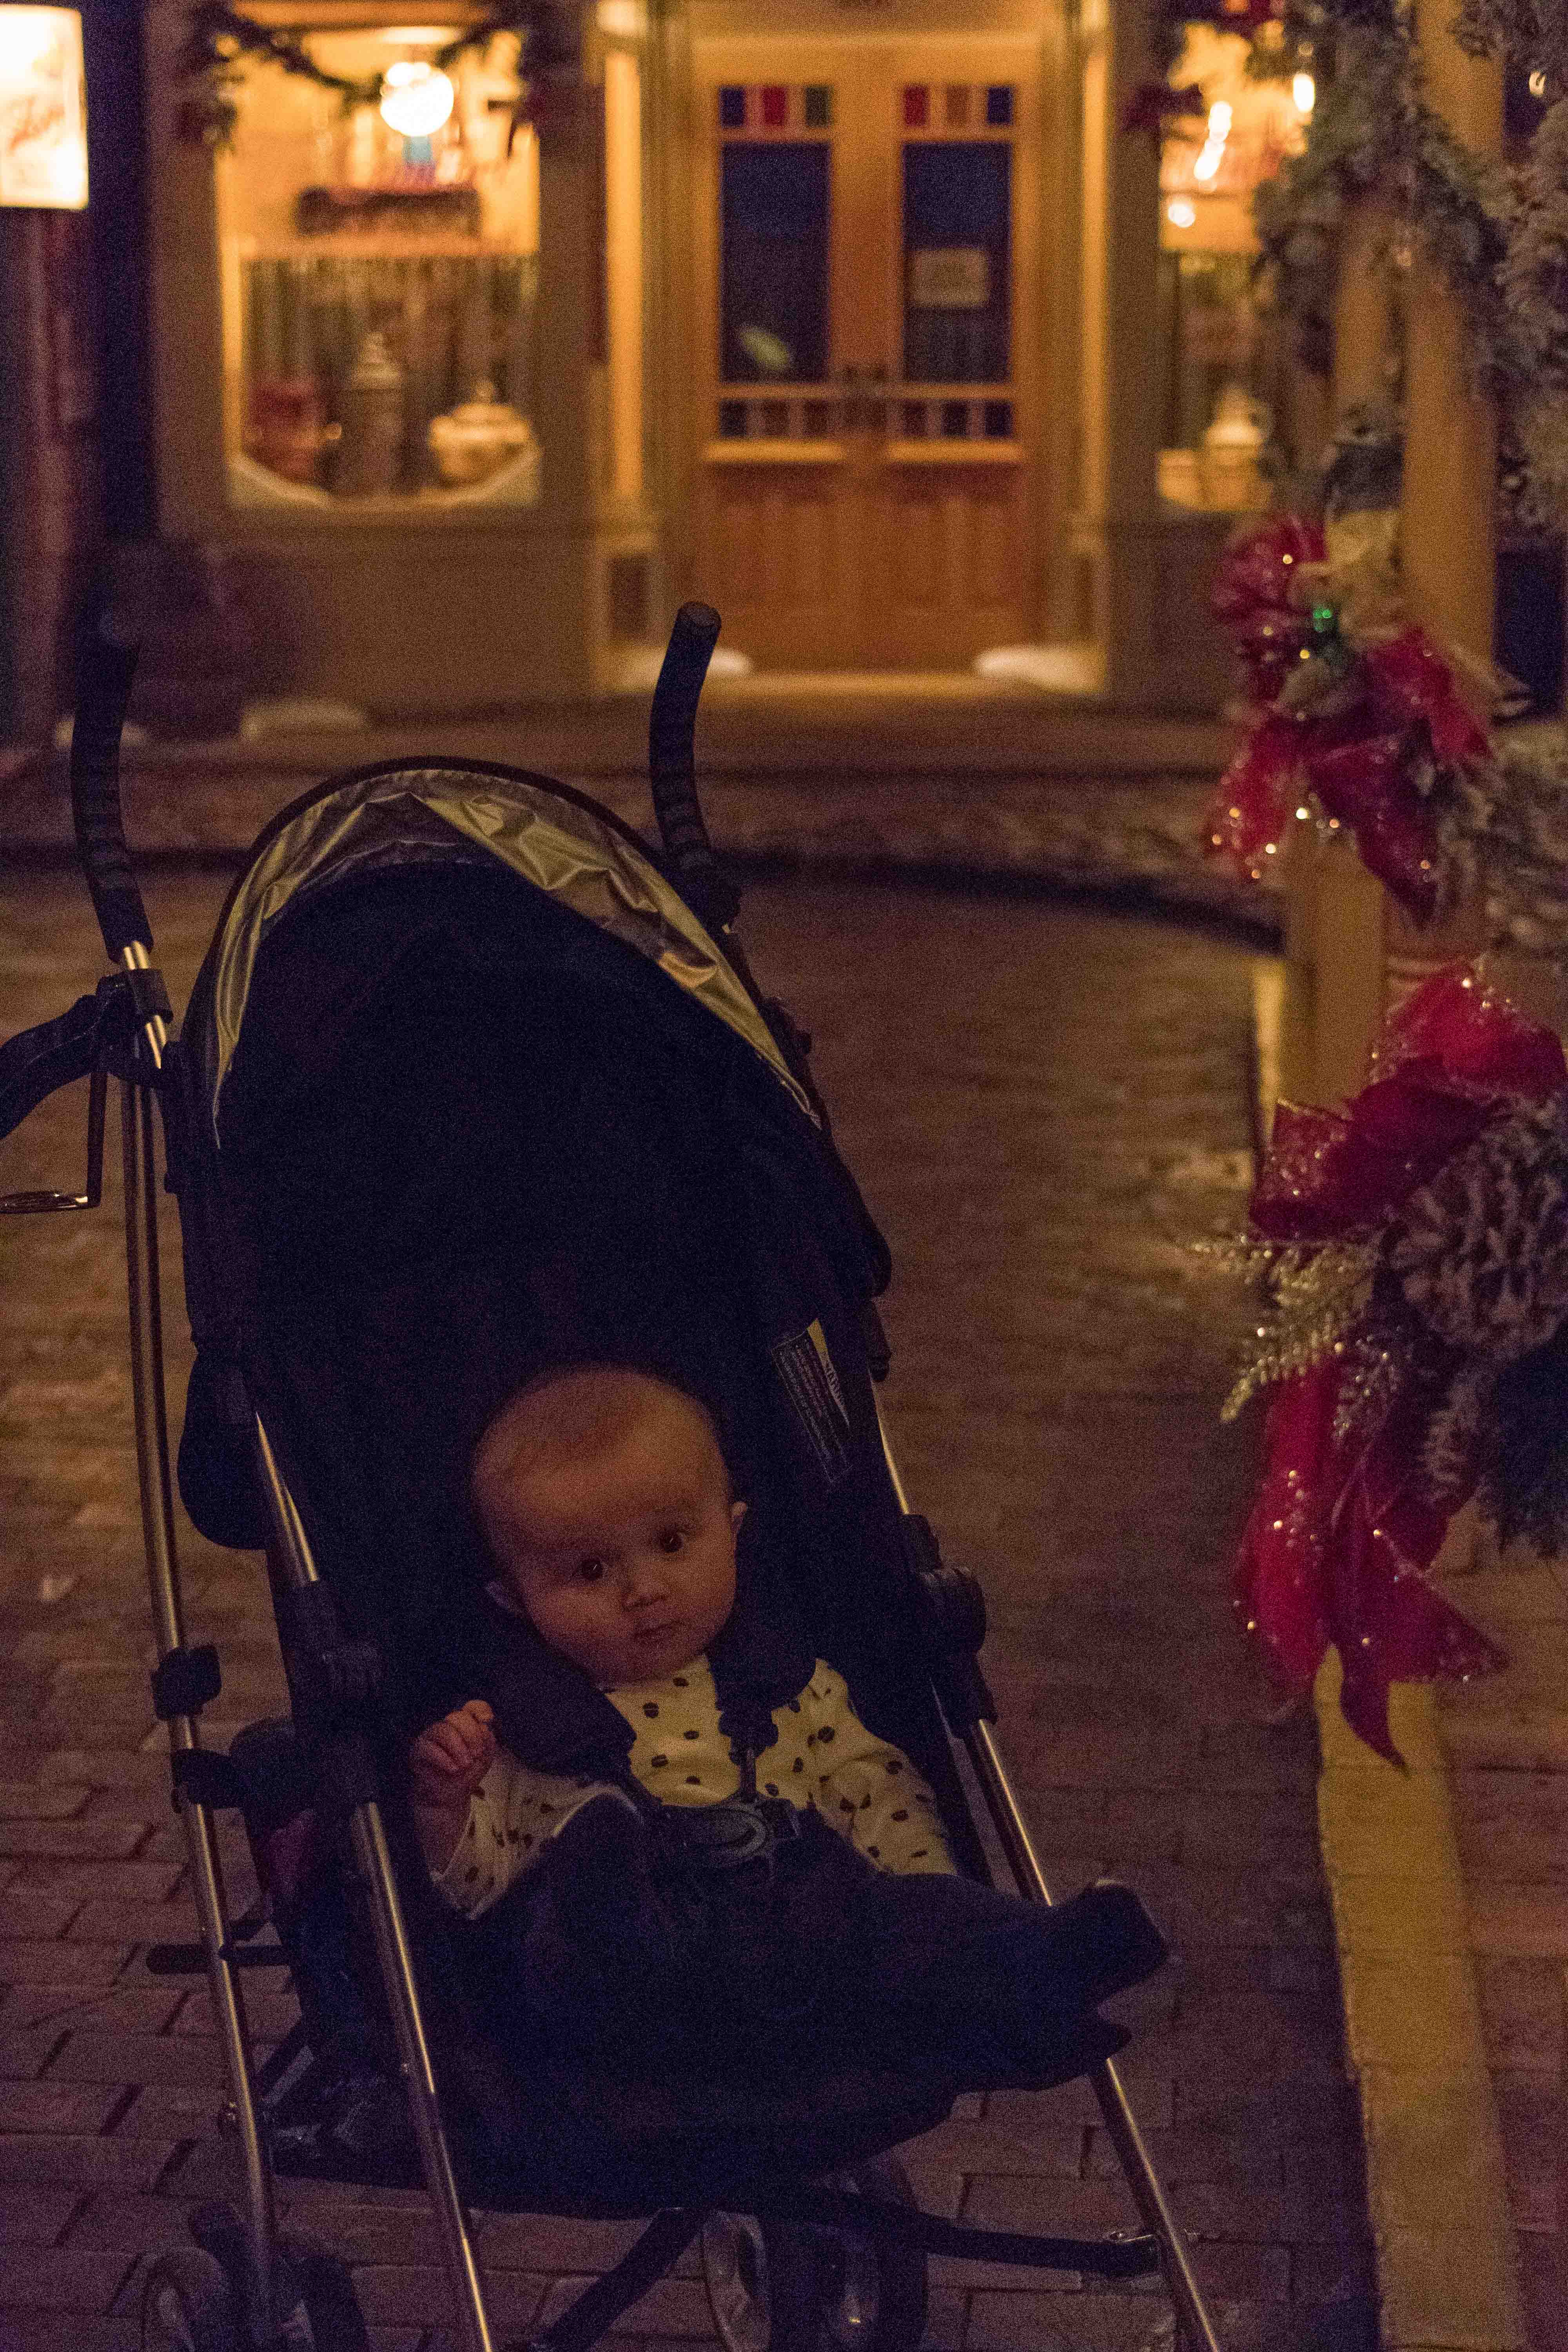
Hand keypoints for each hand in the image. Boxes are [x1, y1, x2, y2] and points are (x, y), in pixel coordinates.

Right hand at [409, 1700, 496, 1814]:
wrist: (448, 1798)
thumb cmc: (466, 1775)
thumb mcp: (484, 1760)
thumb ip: (488, 1743)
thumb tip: (485, 1727)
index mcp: (464, 1726)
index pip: (471, 1707)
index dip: (479, 1709)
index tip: (488, 1719)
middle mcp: (446, 1726)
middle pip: (458, 1716)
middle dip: (471, 1735)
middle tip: (477, 1754)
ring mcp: (431, 1737)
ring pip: (443, 1729)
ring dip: (458, 1747)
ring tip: (465, 1765)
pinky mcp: (418, 1750)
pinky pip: (428, 1748)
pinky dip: (443, 1758)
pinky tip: (453, 1769)